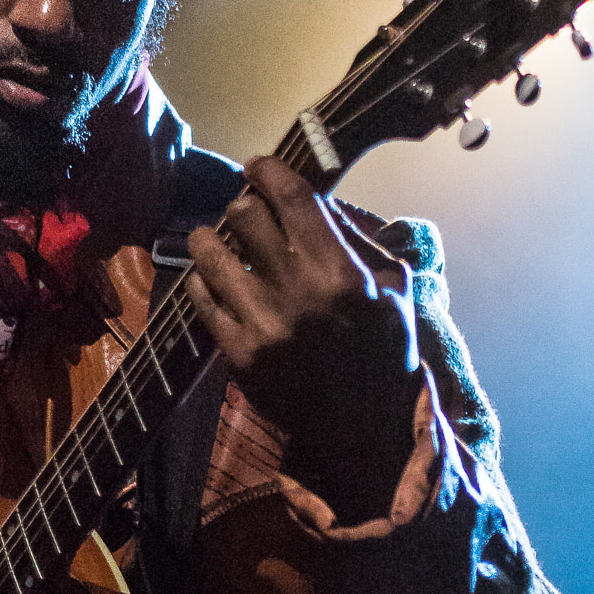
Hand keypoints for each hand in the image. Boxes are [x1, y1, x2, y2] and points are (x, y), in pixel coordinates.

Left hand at [184, 156, 421, 521]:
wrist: (367, 427)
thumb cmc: (386, 351)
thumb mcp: (393, 289)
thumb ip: (355, 240)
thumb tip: (313, 199)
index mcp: (341, 272)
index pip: (290, 196)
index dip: (266, 170)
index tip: (257, 166)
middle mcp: (298, 293)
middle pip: (243, 214)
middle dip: (242, 205)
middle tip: (244, 210)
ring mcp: (262, 325)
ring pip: (210, 252)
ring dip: (210, 238)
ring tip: (216, 240)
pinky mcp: (237, 355)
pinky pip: (201, 298)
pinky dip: (204, 281)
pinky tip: (215, 281)